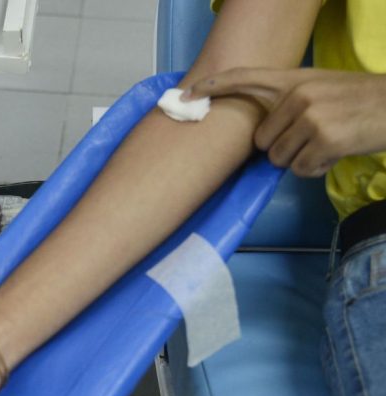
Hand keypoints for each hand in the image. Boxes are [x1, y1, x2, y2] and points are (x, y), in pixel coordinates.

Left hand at [185, 68, 385, 176]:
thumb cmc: (356, 100)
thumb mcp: (319, 88)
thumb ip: (287, 103)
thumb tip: (261, 137)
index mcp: (294, 80)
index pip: (244, 78)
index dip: (213, 86)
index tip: (186, 95)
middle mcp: (297, 96)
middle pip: (262, 141)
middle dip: (282, 148)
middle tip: (311, 138)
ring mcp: (310, 118)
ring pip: (278, 159)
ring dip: (299, 160)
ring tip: (325, 143)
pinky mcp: (323, 140)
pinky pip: (300, 169)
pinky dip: (315, 169)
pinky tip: (334, 153)